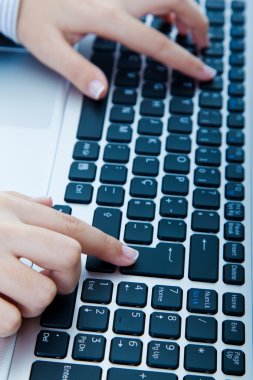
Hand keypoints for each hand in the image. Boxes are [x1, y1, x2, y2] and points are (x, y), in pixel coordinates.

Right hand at [0, 192, 137, 336]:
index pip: (73, 226)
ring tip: (13, 292)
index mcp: (14, 211)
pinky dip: (10, 320)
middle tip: (49, 277)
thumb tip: (49, 203)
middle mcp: (7, 234)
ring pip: (44, 295)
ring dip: (33, 302)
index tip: (127, 256)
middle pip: (69, 256)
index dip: (106, 244)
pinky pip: (13, 321)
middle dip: (68, 276)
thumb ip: (23, 203)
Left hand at [17, 0, 214, 98]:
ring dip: (186, 8)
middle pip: (174, 1)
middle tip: (204, 46)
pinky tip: (165, 16)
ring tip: (191, 32)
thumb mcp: (48, 49)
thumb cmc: (33, 17)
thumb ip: (77, 71)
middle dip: (197, 22)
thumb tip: (101, 92)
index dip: (184, 60)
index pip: (157, 42)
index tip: (203, 71)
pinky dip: (166, 2)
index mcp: (107, 17)